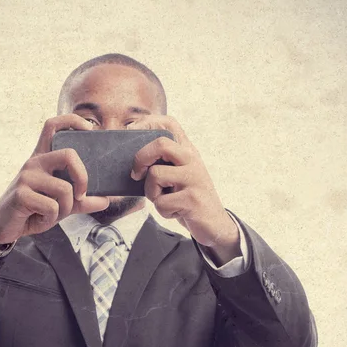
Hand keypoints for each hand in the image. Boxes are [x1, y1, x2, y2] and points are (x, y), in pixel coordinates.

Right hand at [0, 115, 109, 244]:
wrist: (5, 226)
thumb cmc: (33, 210)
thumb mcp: (61, 204)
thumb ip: (81, 200)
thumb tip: (105, 200)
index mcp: (43, 158)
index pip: (53, 126)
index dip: (73, 121)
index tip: (90, 130)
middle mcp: (34, 162)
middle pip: (69, 155)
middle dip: (83, 178)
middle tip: (81, 195)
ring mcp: (27, 177)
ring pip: (64, 189)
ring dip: (66, 208)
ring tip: (53, 214)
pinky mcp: (21, 194)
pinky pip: (52, 206)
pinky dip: (51, 218)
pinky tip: (40, 218)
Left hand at [128, 116, 239, 262]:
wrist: (215, 224)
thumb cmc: (188, 199)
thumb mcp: (178, 176)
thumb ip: (163, 165)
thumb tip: (133, 163)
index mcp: (187, 151)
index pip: (170, 124)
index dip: (147, 122)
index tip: (131, 132)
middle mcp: (192, 160)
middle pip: (160, 144)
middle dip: (140, 159)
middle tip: (136, 175)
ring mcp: (194, 178)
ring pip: (155, 175)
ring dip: (152, 193)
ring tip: (164, 200)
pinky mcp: (193, 199)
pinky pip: (161, 203)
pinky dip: (163, 212)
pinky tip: (175, 212)